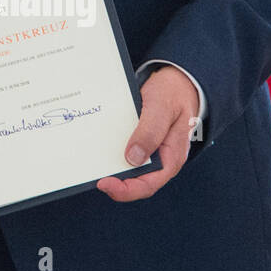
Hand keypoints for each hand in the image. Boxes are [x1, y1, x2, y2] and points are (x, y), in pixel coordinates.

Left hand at [96, 66, 199, 202]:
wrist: (177, 80)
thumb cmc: (172, 93)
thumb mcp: (161, 108)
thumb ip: (150, 132)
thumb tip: (133, 158)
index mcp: (172, 157)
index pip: (148, 185)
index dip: (126, 190)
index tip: (104, 184)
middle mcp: (161, 159)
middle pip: (136, 181)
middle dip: (115, 183)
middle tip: (92, 175)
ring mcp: (151, 151)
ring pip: (130, 169)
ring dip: (113, 169)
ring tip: (92, 165)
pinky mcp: (141, 141)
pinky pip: (127, 153)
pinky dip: (114, 154)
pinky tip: (100, 149)